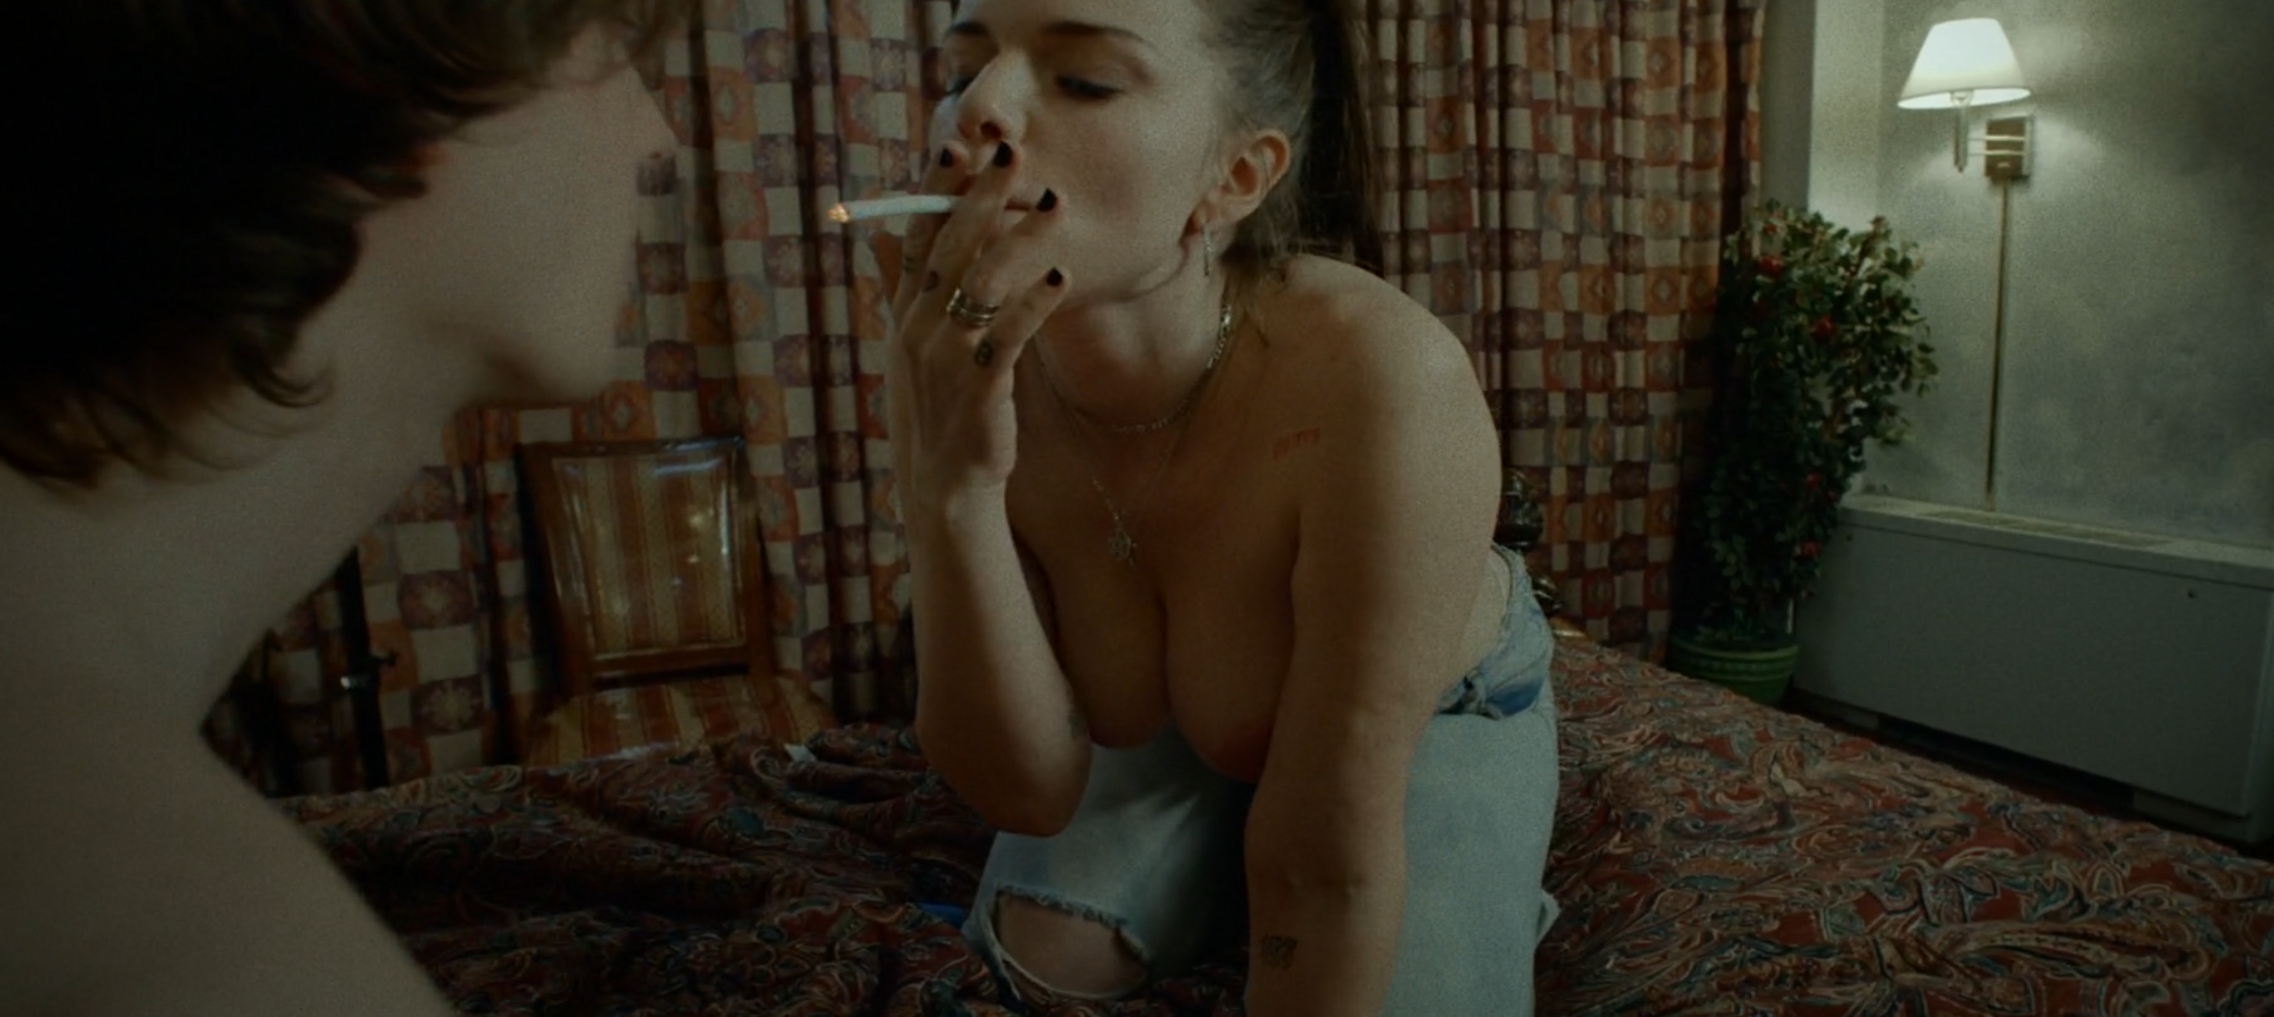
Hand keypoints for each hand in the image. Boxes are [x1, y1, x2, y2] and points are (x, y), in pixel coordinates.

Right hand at [886, 140, 1069, 508]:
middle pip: (951, 249)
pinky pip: (1009, 334)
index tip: (957, 146)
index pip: (917, 238)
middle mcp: (918, 329)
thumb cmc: (936, 409)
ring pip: (984, 282)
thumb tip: (881, 237)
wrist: (944, 484)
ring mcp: (946, 358)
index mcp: (904, 314)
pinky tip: (1061, 275)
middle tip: (1012, 156)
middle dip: (981, 198)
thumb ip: (901, 289)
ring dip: (1021, 239)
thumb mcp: (909, 347)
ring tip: (1055, 204)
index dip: (935, 192)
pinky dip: (1035, 302)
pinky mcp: (980, 386)